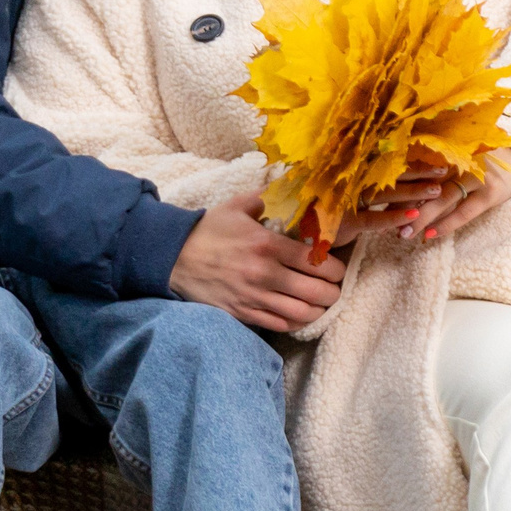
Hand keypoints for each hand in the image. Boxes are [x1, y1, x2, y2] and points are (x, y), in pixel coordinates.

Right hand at [169, 194, 348, 331]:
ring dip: (319, 309)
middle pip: (316, 291)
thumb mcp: (237, 206)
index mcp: (267, 244)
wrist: (174, 258)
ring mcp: (254, 297)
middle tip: (334, 286)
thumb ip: (267, 196)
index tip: (336, 267)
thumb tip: (292, 185)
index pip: (315, 261)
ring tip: (321, 302)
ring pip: (303, 312)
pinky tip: (301, 313)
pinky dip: (297, 321)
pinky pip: (282, 325)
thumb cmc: (208, 231)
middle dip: (333, 291)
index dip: (335, 268)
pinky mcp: (244, 313)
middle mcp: (264, 274)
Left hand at [394, 148, 510, 243]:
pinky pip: (463, 212)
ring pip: (441, 200)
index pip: (417, 169)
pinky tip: (430, 236)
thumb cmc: (487, 153)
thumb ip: (438, 161)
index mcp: (450, 150)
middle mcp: (460, 160)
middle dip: (404, 205)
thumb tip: (406, 179)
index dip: (399, 186)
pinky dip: (446, 224)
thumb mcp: (462, 151)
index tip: (379, 201)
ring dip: (421, 218)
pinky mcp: (490, 193)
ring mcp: (476, 177)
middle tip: (385, 222)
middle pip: (426, 185)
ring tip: (403, 234)